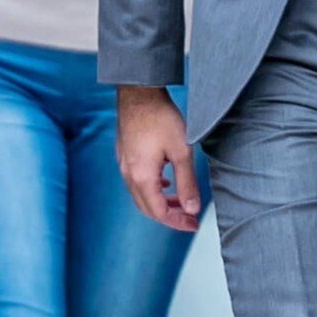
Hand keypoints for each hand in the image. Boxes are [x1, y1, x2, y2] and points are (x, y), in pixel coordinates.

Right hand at [114, 86, 200, 231]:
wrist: (139, 92)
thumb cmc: (160, 117)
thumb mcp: (181, 151)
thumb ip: (187, 183)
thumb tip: (192, 208)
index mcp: (142, 177)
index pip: (158, 212)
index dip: (177, 222)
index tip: (193, 224)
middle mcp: (128, 174)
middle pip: (147, 207)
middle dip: (169, 216)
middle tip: (189, 217)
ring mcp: (124, 164)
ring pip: (140, 195)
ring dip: (160, 203)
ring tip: (180, 202)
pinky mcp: (124, 154)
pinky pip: (136, 181)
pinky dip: (152, 189)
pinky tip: (165, 182)